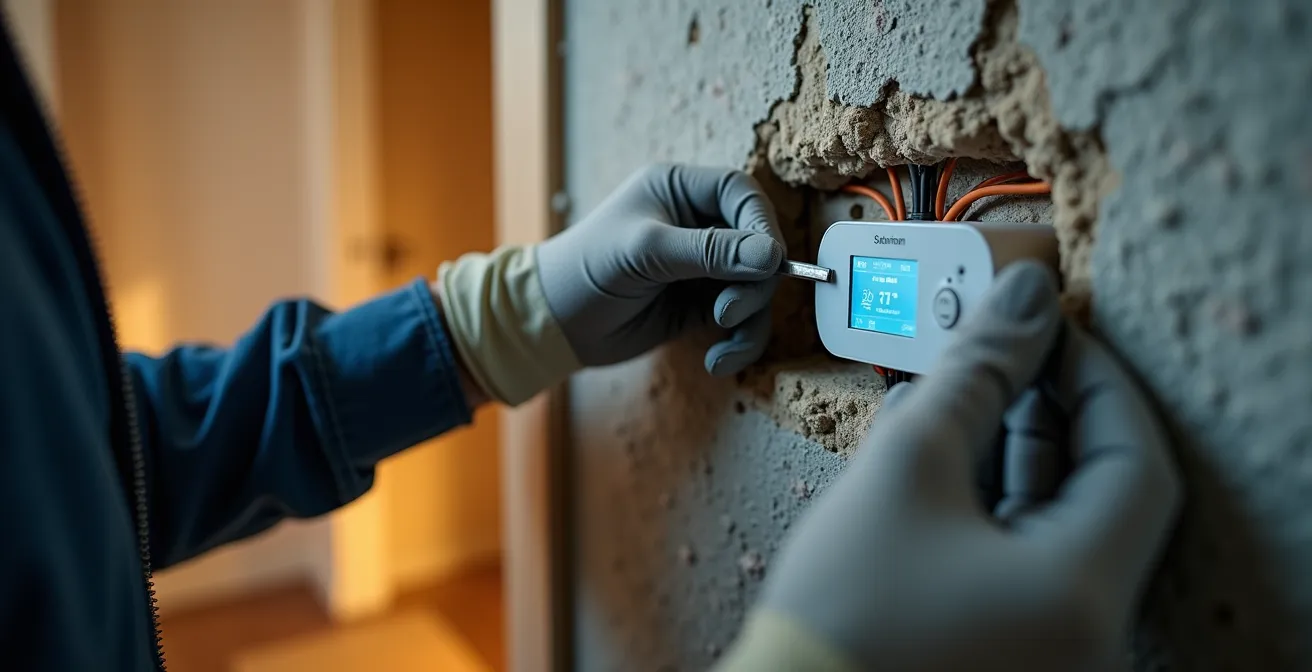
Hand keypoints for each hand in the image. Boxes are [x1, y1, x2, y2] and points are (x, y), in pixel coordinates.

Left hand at [535, 163, 785, 375]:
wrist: (554, 324)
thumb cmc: (588, 269)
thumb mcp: (648, 251)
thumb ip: (710, 251)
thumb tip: (772, 255)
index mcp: (680, 190)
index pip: (742, 194)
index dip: (762, 225)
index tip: (770, 261)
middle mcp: (697, 224)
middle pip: (758, 245)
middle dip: (753, 282)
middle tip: (727, 311)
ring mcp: (703, 267)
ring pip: (755, 287)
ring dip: (750, 317)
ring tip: (723, 338)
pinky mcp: (702, 306)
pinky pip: (741, 320)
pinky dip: (739, 341)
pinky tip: (718, 360)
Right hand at [748, 261, 1182, 670]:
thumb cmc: (843, 615)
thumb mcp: (908, 469)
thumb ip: (973, 374)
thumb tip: (1021, 300)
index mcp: (1082, 593)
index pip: (1134, 458)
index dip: (1095, 379)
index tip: (1050, 331)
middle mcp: (1084, 630)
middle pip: (1094, 491)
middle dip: (1045, 409)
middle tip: (1004, 352)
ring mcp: (1044, 644)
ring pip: (1049, 523)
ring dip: (1007, 450)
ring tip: (957, 393)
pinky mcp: (1002, 647)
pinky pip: (1014, 557)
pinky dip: (983, 500)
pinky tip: (936, 454)